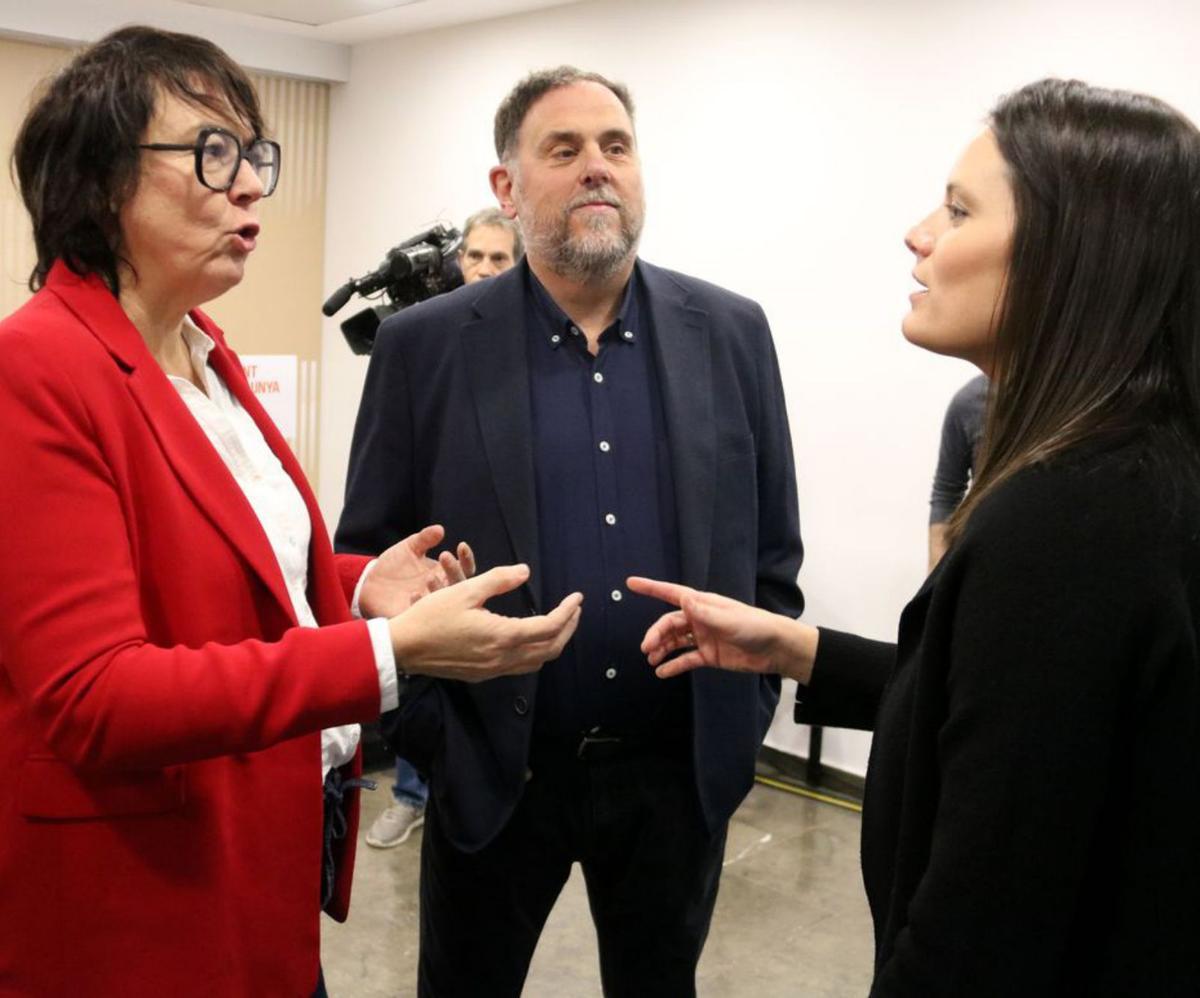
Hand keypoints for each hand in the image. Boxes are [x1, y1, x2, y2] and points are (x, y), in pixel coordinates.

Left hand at [359, 524, 475, 617]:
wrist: (370, 584)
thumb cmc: (394, 565)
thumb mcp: (409, 548)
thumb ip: (424, 539)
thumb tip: (439, 529)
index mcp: (444, 574)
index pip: (464, 568)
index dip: (465, 558)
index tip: (461, 546)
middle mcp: (442, 591)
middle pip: (458, 584)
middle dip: (454, 570)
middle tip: (445, 557)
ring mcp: (430, 606)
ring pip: (444, 602)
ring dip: (440, 588)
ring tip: (429, 576)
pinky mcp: (415, 617)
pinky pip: (422, 615)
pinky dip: (420, 604)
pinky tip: (414, 594)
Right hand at [390, 564, 581, 682]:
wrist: (403, 648)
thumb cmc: (430, 617)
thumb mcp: (465, 590)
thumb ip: (498, 579)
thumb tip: (525, 572)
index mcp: (502, 636)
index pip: (549, 627)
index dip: (568, 612)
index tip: (577, 598)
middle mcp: (502, 658)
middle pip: (550, 649)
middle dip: (568, 629)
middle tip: (575, 610)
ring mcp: (493, 669)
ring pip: (537, 661)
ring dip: (553, 642)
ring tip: (559, 622)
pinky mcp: (483, 673)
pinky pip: (520, 667)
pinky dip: (535, 652)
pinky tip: (530, 637)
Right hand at [626, 576, 815, 682]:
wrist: (776, 649)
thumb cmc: (755, 626)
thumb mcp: (729, 619)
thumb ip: (705, 612)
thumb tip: (684, 600)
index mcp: (703, 604)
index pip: (672, 594)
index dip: (651, 588)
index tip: (631, 583)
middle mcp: (700, 619)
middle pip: (670, 624)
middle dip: (656, 634)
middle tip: (646, 648)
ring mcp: (704, 637)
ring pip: (675, 642)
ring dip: (661, 649)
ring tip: (650, 660)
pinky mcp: (709, 655)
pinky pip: (686, 659)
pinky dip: (674, 665)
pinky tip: (662, 672)